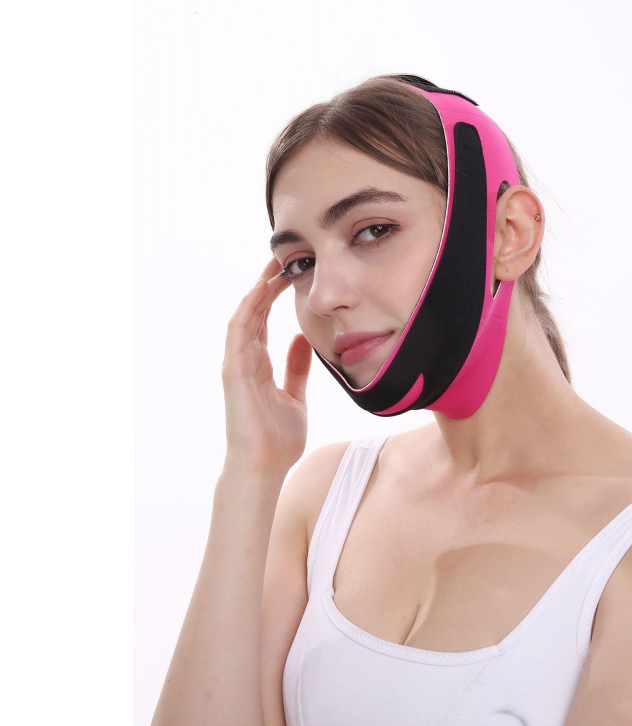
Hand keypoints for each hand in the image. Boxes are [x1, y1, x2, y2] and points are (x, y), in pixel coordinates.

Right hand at [221, 257, 312, 473]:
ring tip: (272, 267)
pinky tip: (260, 291)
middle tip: (281, 257)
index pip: (262, 320)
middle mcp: (244, 360)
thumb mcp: (295, 395)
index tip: (289, 273)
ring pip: (243, 317)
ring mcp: (237, 365)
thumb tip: (304, 338)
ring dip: (256, 291)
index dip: (272, 295)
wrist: (265, 468)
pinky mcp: (234, 373)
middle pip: (252, 312)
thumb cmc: (278, 438)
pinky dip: (247, 311)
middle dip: (265, 285)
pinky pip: (239, 334)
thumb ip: (297, 367)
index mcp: (258, 364)